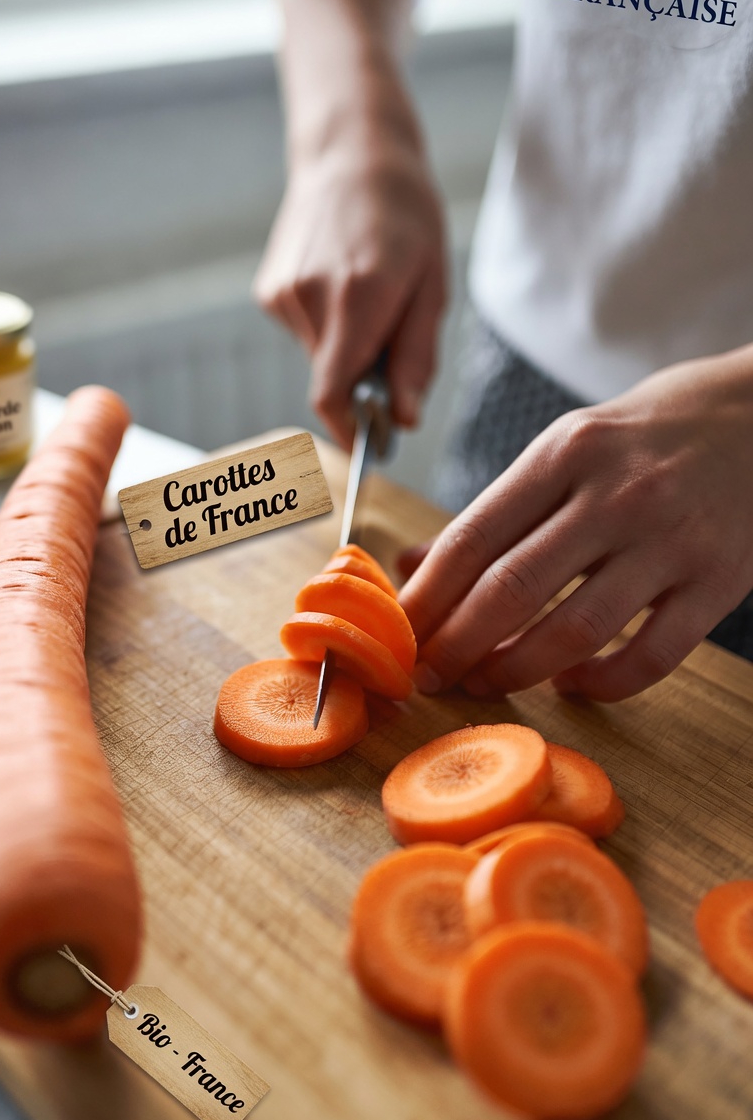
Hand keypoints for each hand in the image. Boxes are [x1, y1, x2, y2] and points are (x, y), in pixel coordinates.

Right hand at [253, 125, 446, 448]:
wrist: (352, 153)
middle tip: (391, 337)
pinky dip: (326, 325)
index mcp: (358, 297)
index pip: (331, 395)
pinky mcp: (268, 290)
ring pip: (318, 356)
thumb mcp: (433, 286)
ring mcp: (282, 294)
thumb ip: (415, 358)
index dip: (349, 429)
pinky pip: (304, 332)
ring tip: (366, 294)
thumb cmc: (406, 215)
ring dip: (345, 346)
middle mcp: (310, 298)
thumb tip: (403, 420)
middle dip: (361, 379)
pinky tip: (339, 281)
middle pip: (331, 379)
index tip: (370, 440)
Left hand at [398, 346, 752, 700]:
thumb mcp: (567, 447)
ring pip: (576, 628)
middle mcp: (615, 494)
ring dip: (517, 669)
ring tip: (485, 683)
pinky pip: (651, 655)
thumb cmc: (649, 435)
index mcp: (565, 452)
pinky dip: (603, 683)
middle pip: (514, 588)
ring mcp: (671, 539)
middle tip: (428, 676)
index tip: (398, 635)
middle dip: (458, 644)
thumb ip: (495, 511)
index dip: (428, 597)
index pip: (474, 536)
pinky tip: (572, 685)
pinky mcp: (720, 581)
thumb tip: (413, 568)